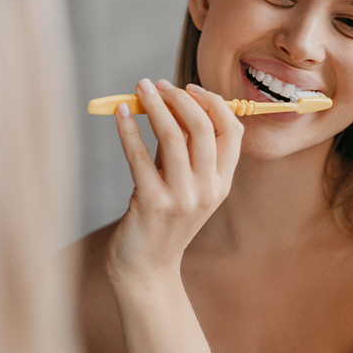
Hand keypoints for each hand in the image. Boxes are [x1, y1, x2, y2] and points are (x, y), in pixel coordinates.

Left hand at [105, 78, 242, 283]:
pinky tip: (120, 114)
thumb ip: (184, 150)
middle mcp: (208, 190)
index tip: (189, 88)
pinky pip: (138, 156)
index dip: (213, 103)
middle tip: (158, 85)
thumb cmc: (164, 219)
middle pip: (203, 128)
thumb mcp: (186, 185)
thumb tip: (172, 101)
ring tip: (140, 88)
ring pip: (172, 136)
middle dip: (180, 98)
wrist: (147, 268)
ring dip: (155, 105)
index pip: (232, 131)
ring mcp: (181, 198)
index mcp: (223, 183)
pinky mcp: (151, 203)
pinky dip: (128, 129)